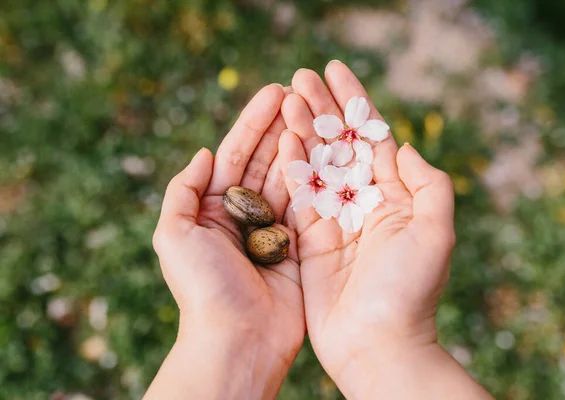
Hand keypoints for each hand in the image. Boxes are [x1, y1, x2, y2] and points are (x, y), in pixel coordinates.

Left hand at [146, 84, 304, 399]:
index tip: (274, 91)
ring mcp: (273, 229)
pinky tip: (326, 148)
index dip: (253, 122)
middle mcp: (243, 215)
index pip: (235, 154)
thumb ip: (183, 191)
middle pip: (264, 159)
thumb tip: (204, 152)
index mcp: (211, 209)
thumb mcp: (174, 234)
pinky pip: (308, 204)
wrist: (237, 338)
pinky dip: (315, 177)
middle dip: (280, 124)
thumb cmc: (202, 288)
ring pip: (289, 176)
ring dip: (300, 142)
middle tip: (301, 90)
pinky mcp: (299, 245)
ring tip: (315, 109)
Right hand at [279, 62, 490, 398]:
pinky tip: (280, 138)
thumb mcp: (436, 232)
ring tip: (285, 96)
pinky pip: (297, 195)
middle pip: (340, 143)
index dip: (354, 102)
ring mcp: (335, 218)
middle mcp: (364, 201)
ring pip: (316, 163)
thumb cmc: (411, 291)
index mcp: (395, 195)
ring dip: (301, 128)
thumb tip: (406, 147)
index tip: (336, 70)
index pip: (372, 137)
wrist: (378, 344)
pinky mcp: (310, 238)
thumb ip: (429, 185)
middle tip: (300, 76)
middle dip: (321, 108)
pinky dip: (289, 165)